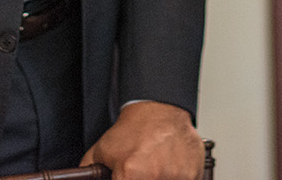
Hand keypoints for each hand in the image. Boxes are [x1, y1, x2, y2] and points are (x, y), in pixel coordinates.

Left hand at [80, 100, 203, 179]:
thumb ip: (88, 171)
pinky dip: (175, 178)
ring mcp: (176, 177)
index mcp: (130, 175)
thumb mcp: (101, 151)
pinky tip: (169, 167)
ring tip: (156, 168)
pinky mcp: (193, 175)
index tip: (126, 178)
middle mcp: (154, 177)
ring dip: (160, 178)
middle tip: (143, 171)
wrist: (160, 109)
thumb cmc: (134, 128)